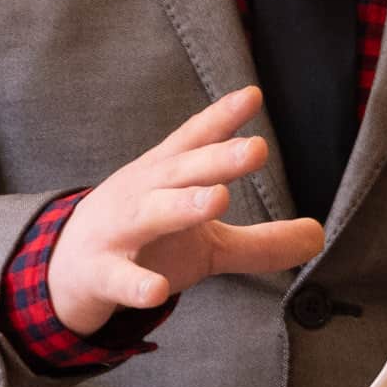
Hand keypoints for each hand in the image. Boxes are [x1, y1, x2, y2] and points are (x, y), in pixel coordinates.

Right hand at [46, 85, 327, 335]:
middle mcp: (142, 193)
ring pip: (150, 213)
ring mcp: (118, 230)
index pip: (195, 141)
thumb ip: (260, 241)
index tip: (253, 95)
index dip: (222, 118)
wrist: (66, 271)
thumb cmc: (145, 242)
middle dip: (216, 158)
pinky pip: (119, 278)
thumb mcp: (207, 243)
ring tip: (217, 199)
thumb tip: (320, 236)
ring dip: (181, 205)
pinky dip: (136, 284)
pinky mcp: (100, 271)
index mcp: (165, 176)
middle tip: (255, 148)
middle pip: (180, 171)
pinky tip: (156, 291)